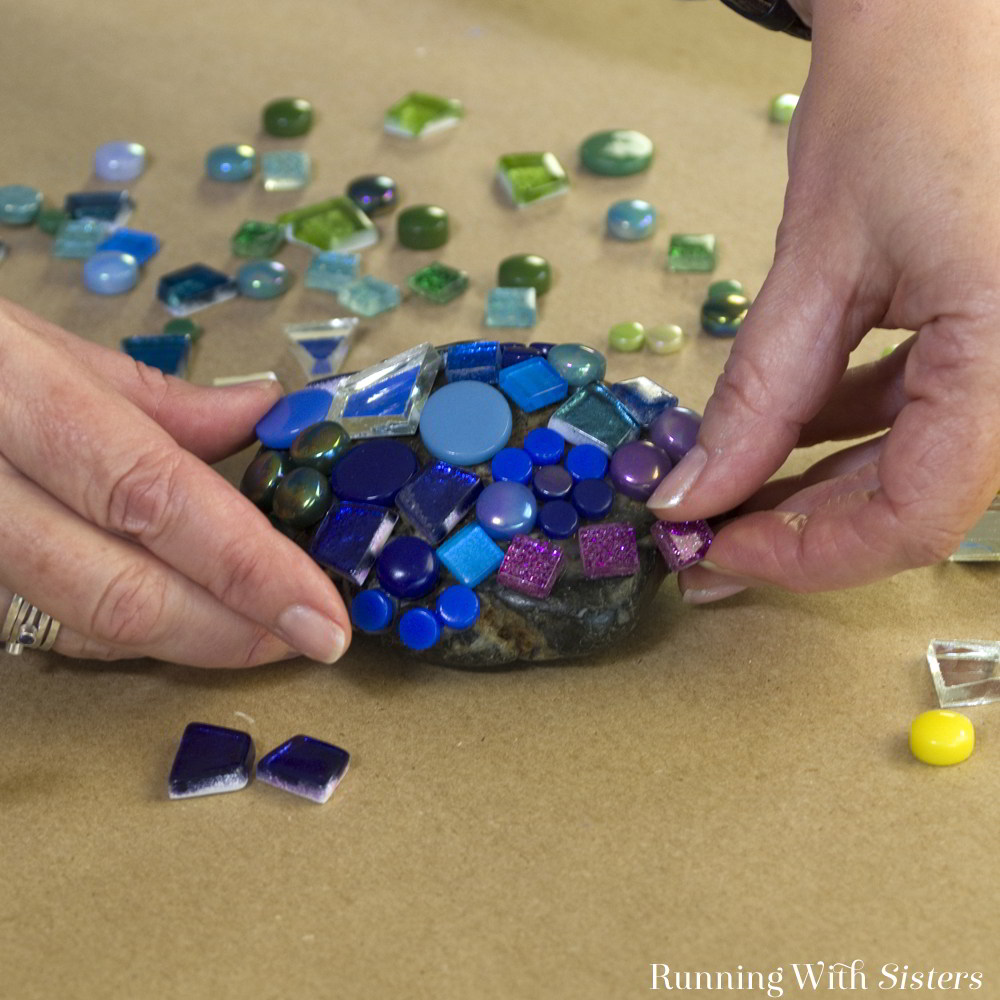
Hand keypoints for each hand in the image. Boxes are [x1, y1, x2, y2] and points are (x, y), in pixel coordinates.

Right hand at [0, 298, 351, 665]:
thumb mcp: (41, 347)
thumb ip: (157, 398)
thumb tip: (265, 413)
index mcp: (7, 392)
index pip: (153, 495)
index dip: (249, 566)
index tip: (324, 615)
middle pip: (116, 589)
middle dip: (230, 631)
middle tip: (307, 637)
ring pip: (77, 625)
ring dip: (185, 639)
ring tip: (260, 630)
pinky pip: (38, 627)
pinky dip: (118, 633)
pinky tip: (175, 618)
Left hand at [648, 0, 999, 601]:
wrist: (955, 15)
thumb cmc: (906, 102)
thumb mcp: (818, 262)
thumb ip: (758, 397)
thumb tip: (692, 499)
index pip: (915, 518)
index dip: (805, 554)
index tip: (710, 552)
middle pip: (915, 504)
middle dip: (799, 529)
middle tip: (702, 536)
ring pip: (916, 469)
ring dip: (817, 486)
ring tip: (727, 490)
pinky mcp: (999, 341)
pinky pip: (926, 417)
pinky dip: (848, 433)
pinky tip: (785, 427)